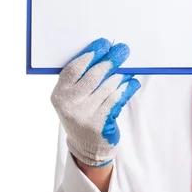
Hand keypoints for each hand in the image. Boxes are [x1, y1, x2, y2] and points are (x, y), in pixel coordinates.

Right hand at [50, 38, 140, 166]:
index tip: (103, 44)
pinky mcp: (100, 125)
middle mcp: (69, 105)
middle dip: (110, 60)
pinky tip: (132, 83)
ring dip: (121, 75)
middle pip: (93, 77)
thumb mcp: (75, 98)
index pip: (73, 69)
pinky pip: (117, 100)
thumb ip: (83, 80)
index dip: (89, 55)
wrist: (88, 147)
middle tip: (122, 50)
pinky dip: (126, 89)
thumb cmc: (84, 114)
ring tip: (128, 68)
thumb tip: (106, 54)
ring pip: (108, 87)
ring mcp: (84, 116)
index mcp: (59, 94)